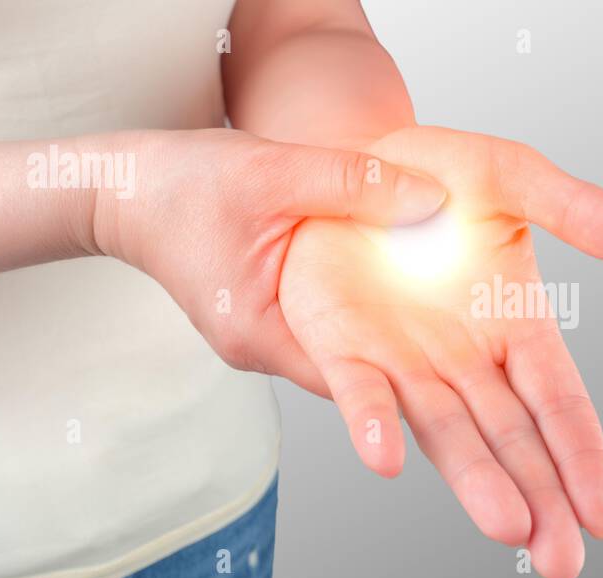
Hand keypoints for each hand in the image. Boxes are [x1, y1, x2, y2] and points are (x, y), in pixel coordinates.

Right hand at [88, 128, 447, 397]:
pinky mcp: (266, 319)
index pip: (349, 378)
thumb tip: (434, 198)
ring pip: (341, 350)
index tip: (461, 382)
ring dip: (387, 340)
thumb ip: (355, 182)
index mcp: (258, 332)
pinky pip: (325, 327)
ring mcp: (263, 339)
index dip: (406, 381)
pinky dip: (361, 317)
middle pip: (353, 372)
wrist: (125, 190)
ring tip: (457, 335)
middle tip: (476, 369)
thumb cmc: (186, 183)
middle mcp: (262, 349)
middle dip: (408, 369)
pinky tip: (406, 297)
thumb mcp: (275, 171)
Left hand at [278, 126, 602, 577]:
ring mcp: (407, 361)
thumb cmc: (439, 169)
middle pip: (513, 441)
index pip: (560, 404)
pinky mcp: (345, 346)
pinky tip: (388, 458)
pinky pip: (362, 393)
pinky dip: (374, 424)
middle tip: (562, 560)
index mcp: (516, 327)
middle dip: (542, 500)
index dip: (584, 456)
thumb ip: (580, 210)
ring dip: (477, 482)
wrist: (355, 156)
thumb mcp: (515, 177)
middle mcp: (466, 361)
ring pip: (448, 434)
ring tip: (509, 529)